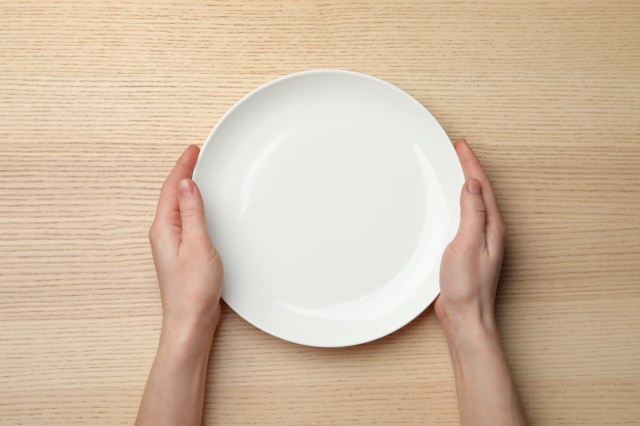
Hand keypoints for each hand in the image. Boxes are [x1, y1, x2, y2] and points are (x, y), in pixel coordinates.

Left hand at [148, 144, 222, 339]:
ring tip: (199, 174)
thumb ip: (192, 213)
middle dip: (183, 173)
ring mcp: (172, 245)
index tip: (193, 149)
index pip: (171, 188)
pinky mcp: (183, 253)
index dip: (182, 166)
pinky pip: (186, 220)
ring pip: (179, 207)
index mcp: (164, 228)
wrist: (191, 321)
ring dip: (188, 189)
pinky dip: (194, 207)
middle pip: (172, 195)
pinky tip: (203, 209)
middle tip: (196, 156)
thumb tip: (186, 184)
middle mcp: (164, 234)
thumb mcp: (197, 245)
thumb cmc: (193, 290)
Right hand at [435, 139, 507, 335]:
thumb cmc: (468, 287)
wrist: (464, 317)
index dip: (470, 163)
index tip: (461, 145)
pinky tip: (447, 204)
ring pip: (471, 203)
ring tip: (453, 168)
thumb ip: (473, 213)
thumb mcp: (468, 244)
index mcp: (491, 227)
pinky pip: (462, 217)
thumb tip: (474, 184)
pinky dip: (455, 203)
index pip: (481, 186)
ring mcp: (477, 241)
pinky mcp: (465, 250)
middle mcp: (488, 231)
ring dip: (463, 183)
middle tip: (458, 150)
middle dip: (468, 168)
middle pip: (479, 191)